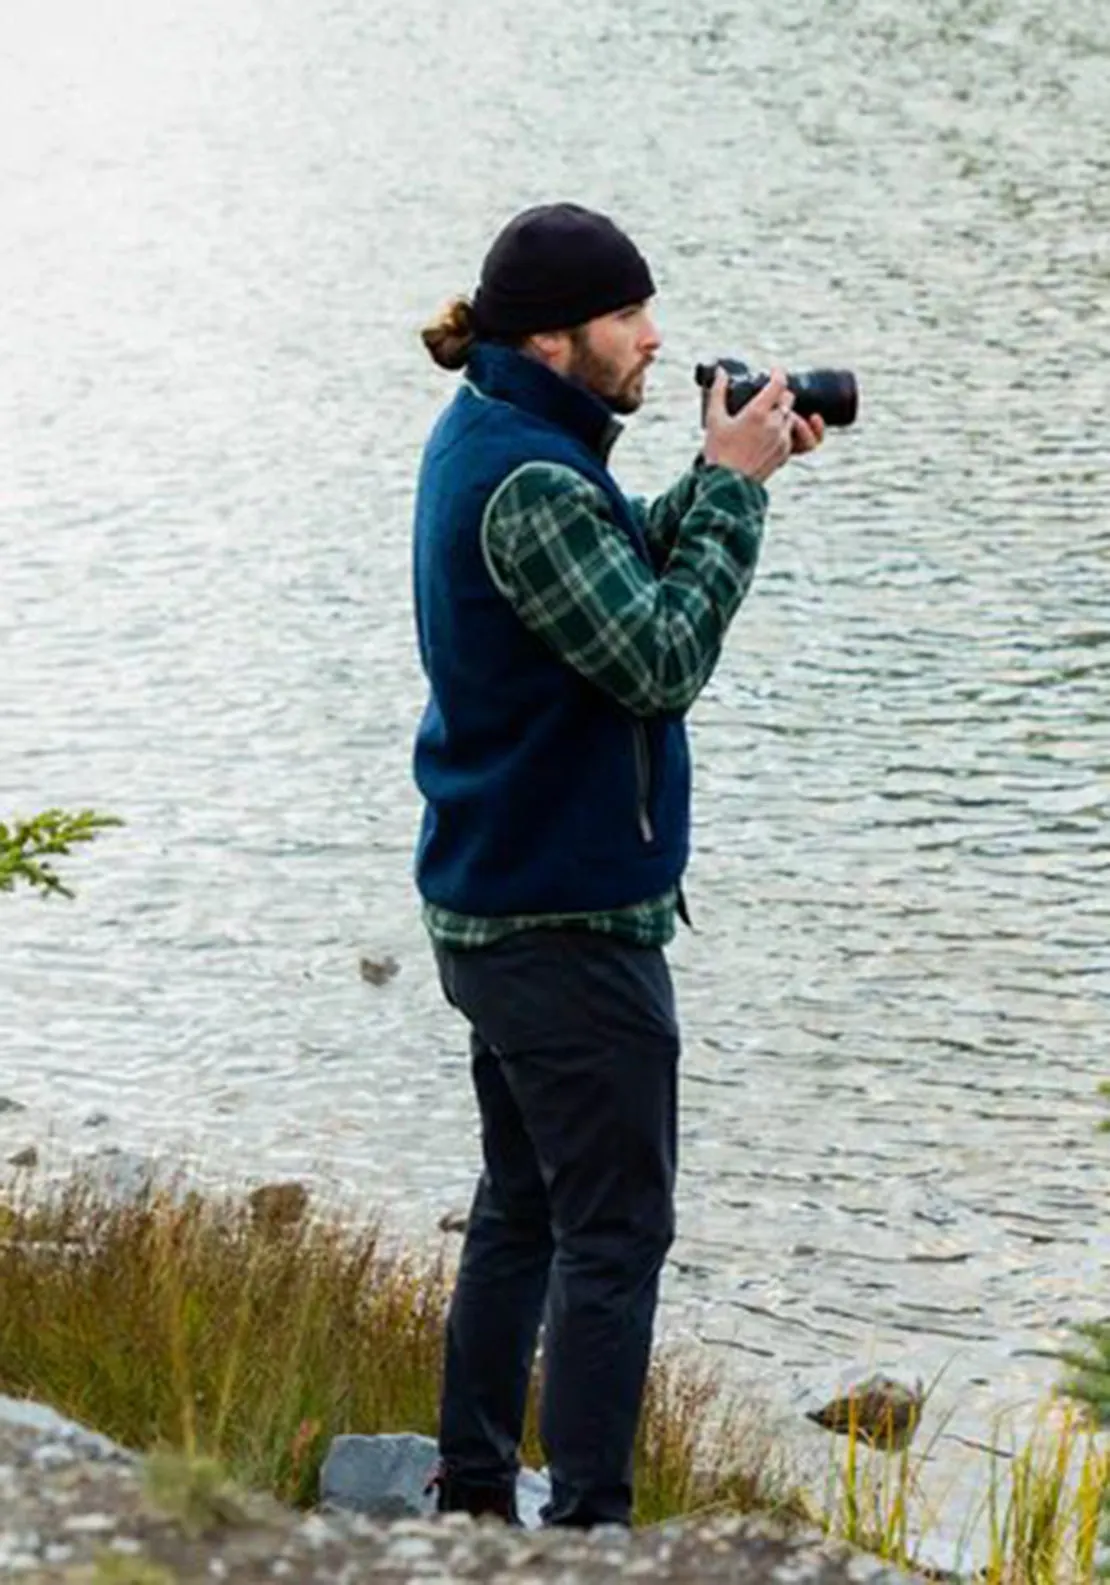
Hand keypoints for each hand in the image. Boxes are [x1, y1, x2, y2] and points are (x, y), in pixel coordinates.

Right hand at [703, 367, 822, 482]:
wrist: (728, 485)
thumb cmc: (718, 452)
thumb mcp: (714, 420)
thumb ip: (718, 391)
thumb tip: (721, 372)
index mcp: (758, 413)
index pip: (779, 384)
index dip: (778, 374)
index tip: (774, 372)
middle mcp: (774, 425)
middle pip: (788, 399)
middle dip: (780, 395)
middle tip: (768, 396)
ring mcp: (782, 440)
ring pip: (791, 417)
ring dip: (782, 413)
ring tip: (766, 417)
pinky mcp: (784, 453)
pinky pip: (789, 435)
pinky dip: (782, 431)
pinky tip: (767, 434)